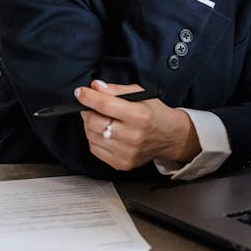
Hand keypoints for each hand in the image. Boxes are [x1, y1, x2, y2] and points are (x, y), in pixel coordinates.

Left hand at [76, 80, 200, 170]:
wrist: (170, 136)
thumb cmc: (155, 113)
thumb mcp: (140, 94)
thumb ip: (116, 89)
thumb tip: (96, 87)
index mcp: (139, 115)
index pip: (105, 105)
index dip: (88, 97)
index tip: (80, 92)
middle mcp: (133, 136)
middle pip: (94, 122)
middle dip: (88, 111)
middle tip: (91, 106)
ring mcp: (127, 152)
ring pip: (92, 136)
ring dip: (90, 124)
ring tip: (100, 119)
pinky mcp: (122, 163)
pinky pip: (95, 149)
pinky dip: (94, 138)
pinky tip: (104, 132)